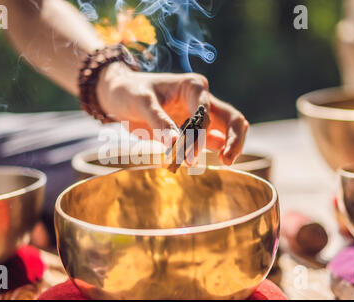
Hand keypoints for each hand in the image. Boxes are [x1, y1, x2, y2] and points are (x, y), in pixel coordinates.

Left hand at [96, 62, 248, 164]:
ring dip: (224, 148)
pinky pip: (210, 141)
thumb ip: (159, 121)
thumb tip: (175, 143)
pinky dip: (210, 152)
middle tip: (228, 161)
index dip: (200, 136)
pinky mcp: (193, 129)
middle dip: (234, 139)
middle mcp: (202, 99)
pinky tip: (199, 162)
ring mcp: (200, 115)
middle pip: (232, 118)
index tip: (188, 156)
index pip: (205, 114)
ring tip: (222, 164)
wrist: (119, 96)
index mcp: (192, 86)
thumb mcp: (141, 102)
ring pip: (226, 130)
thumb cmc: (130, 92)